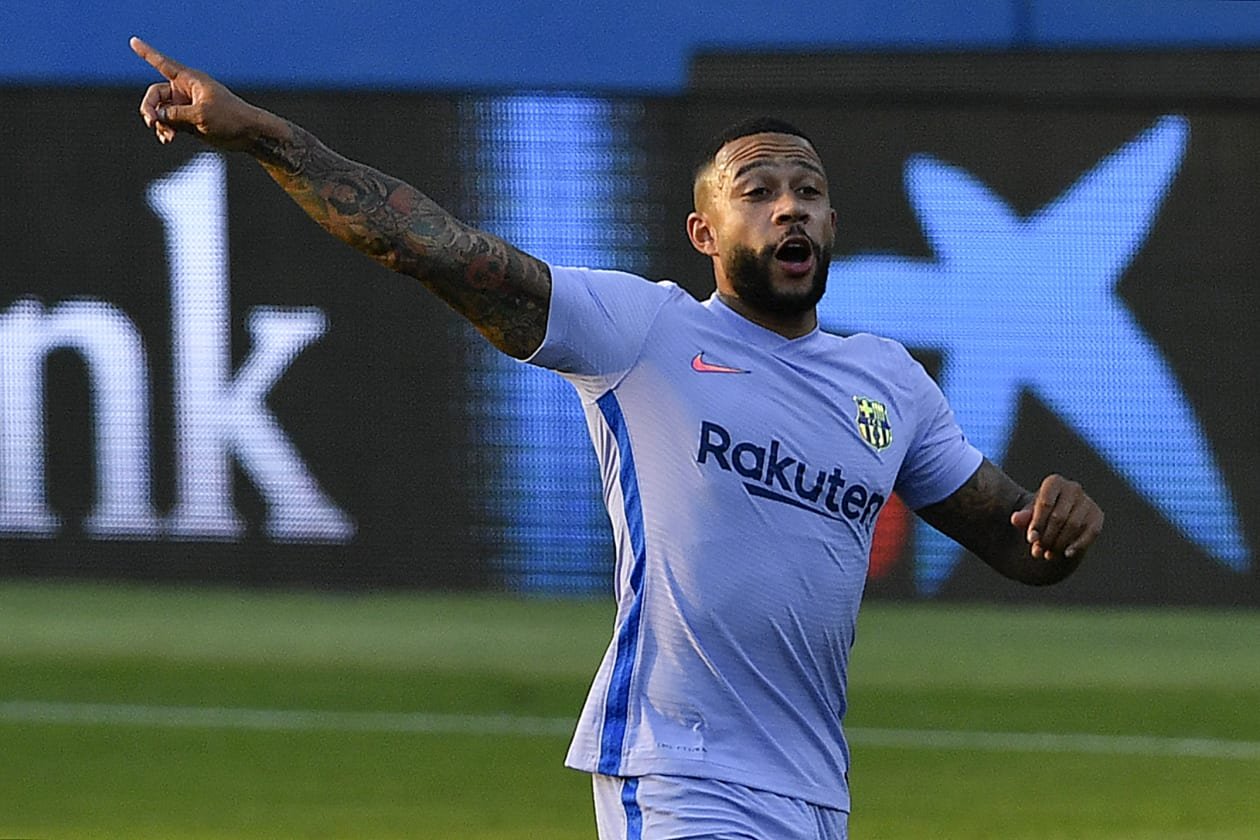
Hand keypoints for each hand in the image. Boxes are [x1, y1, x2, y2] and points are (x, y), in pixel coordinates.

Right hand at [130, 36, 272, 149]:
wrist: (248, 134)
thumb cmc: (230, 118)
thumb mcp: (201, 115)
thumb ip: (176, 114)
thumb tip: (158, 116)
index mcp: (190, 80)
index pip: (163, 64)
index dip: (147, 53)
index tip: (133, 41)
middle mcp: (186, 91)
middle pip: (155, 95)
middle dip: (150, 109)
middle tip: (152, 122)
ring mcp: (187, 107)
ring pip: (161, 112)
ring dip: (159, 123)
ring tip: (167, 136)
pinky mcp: (189, 122)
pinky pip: (169, 124)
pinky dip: (166, 130)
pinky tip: (167, 139)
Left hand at [1009, 474, 1102, 562]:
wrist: (1058, 516)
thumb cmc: (1040, 514)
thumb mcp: (1028, 514)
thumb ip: (1022, 516)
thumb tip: (1015, 519)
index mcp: (1054, 482)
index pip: (1045, 504)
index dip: (1037, 524)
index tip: (1031, 540)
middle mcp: (1073, 488)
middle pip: (1058, 517)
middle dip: (1047, 537)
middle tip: (1038, 551)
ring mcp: (1087, 501)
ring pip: (1073, 526)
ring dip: (1059, 544)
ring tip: (1047, 554)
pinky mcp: (1097, 516)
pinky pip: (1090, 533)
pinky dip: (1078, 545)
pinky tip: (1066, 554)